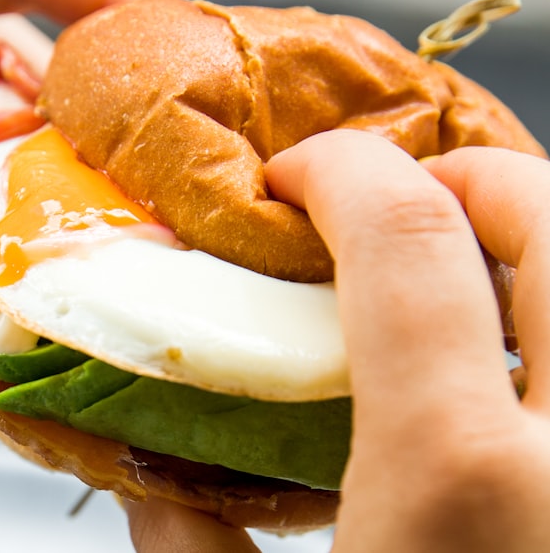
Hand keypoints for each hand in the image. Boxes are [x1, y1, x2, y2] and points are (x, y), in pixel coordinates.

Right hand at [127, 130, 549, 551]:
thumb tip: (159, 498)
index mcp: (453, 473)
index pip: (407, 235)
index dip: (342, 171)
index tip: (295, 179)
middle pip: (549, 209)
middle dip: (464, 173)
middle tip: (395, 202)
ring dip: (526, 238)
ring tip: (455, 277)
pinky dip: (548, 321)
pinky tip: (502, 377)